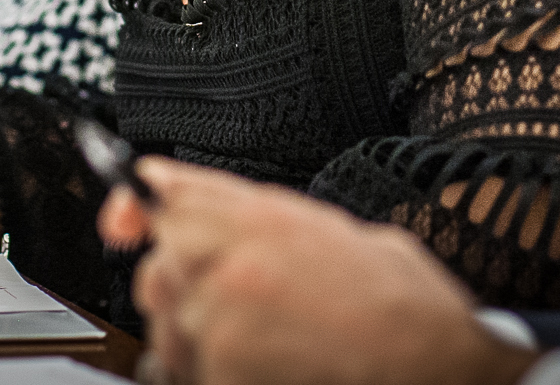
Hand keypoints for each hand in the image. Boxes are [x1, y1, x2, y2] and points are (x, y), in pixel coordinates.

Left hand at [99, 158, 535, 384]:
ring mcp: (222, 319)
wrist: (436, 363)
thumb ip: (262, 213)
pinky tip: (259, 371)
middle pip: (158, 267)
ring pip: (167, 328)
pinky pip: (185, 374)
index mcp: (265, 215)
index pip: (171, 193)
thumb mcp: (336, 229)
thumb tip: (206, 203)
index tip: (122, 217)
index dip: (136, 201)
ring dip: (195, 341)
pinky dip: (210, 376)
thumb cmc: (402, 306)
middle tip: (231, 309)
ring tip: (259, 349)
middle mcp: (234, 259)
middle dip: (181, 288)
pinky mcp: (220, 372)